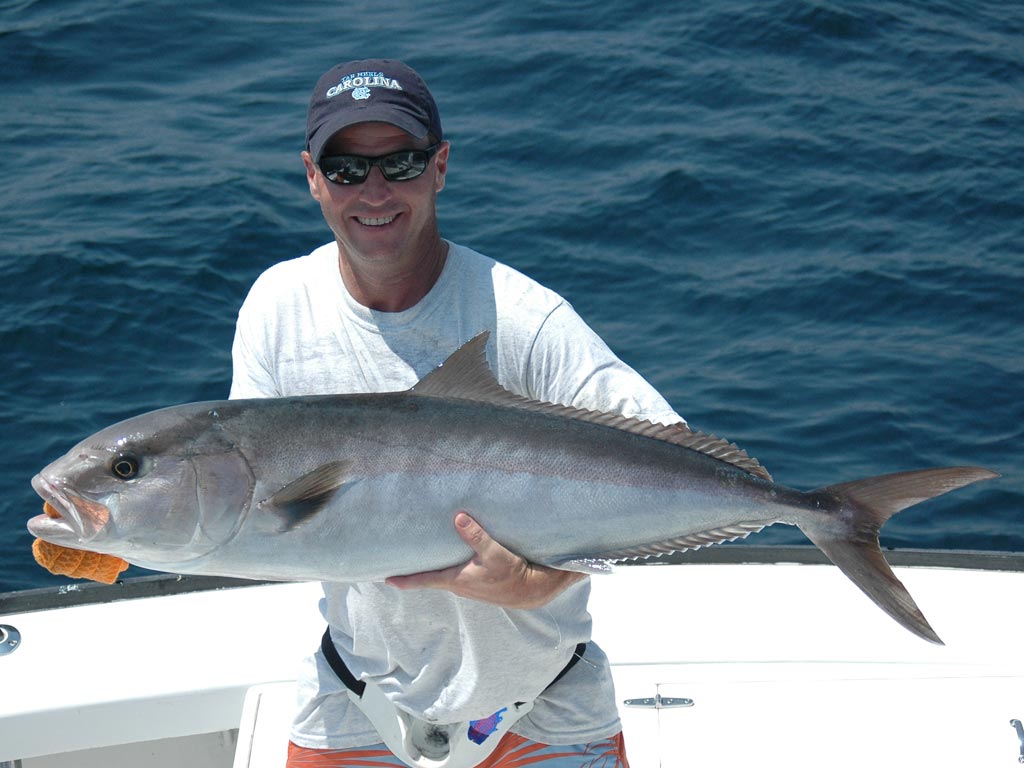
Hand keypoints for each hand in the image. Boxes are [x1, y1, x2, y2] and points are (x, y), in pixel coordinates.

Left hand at [385, 511, 584, 608]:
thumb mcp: (494, 553)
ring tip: (418, 557)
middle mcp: (459, 585)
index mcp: (457, 580)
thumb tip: (458, 518)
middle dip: (414, 571)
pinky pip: (454, 574)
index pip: (424, 581)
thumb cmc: (512, 574)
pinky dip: (445, 567)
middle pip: (430, 579)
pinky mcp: (477, 582)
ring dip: (430, 569)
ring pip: (442, 576)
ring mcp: (468, 586)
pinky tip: (448, 557)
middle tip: (396, 563)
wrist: (531, 591)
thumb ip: (476, 536)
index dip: (405, 580)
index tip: (386, 578)